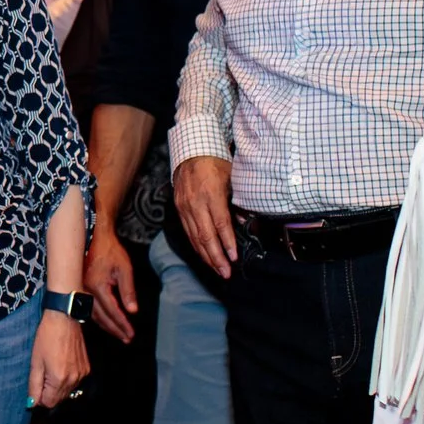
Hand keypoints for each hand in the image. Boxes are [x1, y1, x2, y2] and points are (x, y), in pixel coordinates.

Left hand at [29, 311, 87, 407]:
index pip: (49, 403)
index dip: (39, 397)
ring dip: (58, 385)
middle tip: (42, 373)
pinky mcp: (86, 367)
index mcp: (59, 379)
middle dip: (48, 392)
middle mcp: (73, 379)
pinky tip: (61, 363)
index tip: (36, 385)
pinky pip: (75, 381)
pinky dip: (67, 378)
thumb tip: (32, 403)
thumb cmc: (47, 336)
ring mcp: (82, 374)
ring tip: (51, 366)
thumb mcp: (35, 362)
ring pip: (67, 391)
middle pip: (59, 399)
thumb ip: (34, 385)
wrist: (64, 318)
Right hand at [84, 228, 137, 340]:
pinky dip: (97, 317)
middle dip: (115, 329)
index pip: (112, 311)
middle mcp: (85, 290)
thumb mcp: (124, 269)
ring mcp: (79, 289)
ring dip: (106, 326)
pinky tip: (104, 322)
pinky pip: (87, 307)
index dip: (122, 324)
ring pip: (92, 314)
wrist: (94, 237)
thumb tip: (132, 311)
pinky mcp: (78, 287)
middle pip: (101, 317)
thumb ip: (128, 291)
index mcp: (98, 286)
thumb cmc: (110, 251)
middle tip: (126, 338)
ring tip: (118, 333)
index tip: (131, 334)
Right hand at [172, 155, 238, 277]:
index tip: (234, 257)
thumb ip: (238, 200)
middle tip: (226, 272)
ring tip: (217, 270)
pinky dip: (196, 246)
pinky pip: (188, 232)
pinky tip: (204, 255)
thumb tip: (244, 222)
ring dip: (206, 256)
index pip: (220, 224)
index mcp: (211, 194)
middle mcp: (195, 203)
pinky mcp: (179, 208)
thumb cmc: (215, 163)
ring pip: (195, 237)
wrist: (191, 150)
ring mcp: (185, 207)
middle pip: (206, 236)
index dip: (228, 243)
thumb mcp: (232, 177)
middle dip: (216, 257)